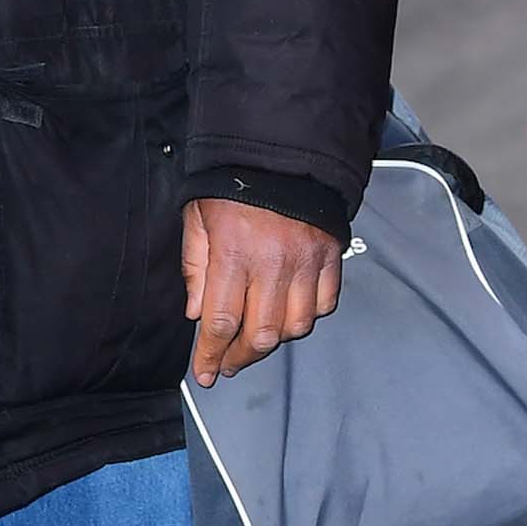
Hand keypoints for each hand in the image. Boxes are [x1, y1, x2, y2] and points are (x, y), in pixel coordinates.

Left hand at [183, 198, 342, 387]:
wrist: (282, 153)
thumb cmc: (234, 184)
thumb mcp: (197, 219)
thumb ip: (195, 266)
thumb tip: (195, 311)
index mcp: (234, 254)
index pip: (222, 322)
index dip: (212, 354)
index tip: (207, 372)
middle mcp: (273, 263)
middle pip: (262, 334)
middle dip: (242, 356)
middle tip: (229, 362)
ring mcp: (307, 261)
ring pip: (297, 325)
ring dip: (275, 340)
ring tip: (257, 339)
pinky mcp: (331, 256)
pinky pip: (325, 303)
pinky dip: (309, 315)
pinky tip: (290, 313)